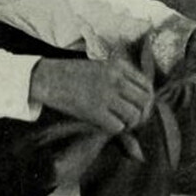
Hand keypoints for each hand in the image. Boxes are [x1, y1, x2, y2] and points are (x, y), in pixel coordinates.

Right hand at [29, 56, 153, 134]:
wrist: (47, 77)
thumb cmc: (72, 74)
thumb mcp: (100, 67)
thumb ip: (120, 77)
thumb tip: (140, 99)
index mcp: (118, 65)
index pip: (147, 85)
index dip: (147, 100)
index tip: (140, 107)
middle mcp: (115, 78)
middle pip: (145, 101)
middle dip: (142, 114)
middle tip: (133, 120)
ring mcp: (105, 95)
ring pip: (134, 116)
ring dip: (129, 124)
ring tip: (120, 123)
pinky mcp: (94, 110)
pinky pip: (118, 127)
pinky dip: (115, 129)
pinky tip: (106, 125)